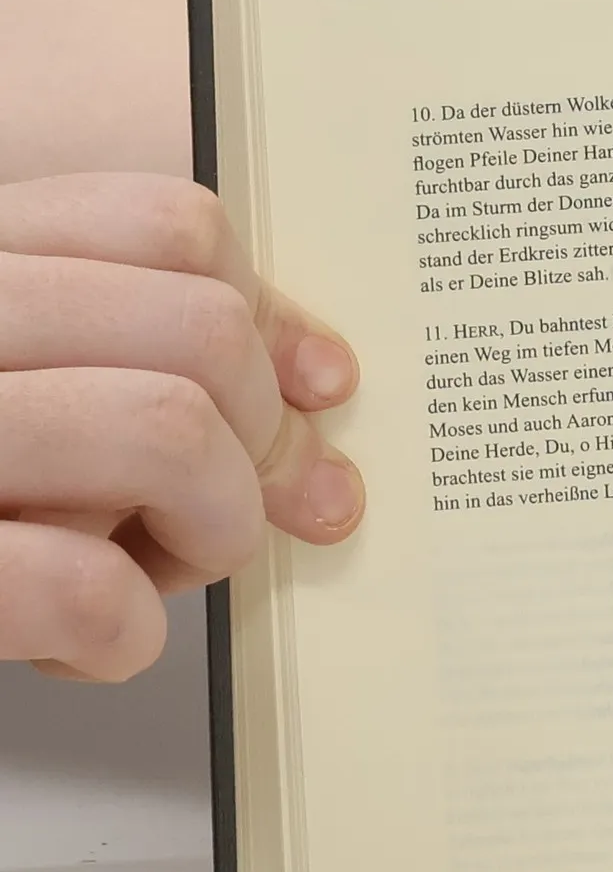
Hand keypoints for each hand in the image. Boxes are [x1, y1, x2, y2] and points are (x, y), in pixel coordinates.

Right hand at [0, 173, 363, 681]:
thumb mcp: (27, 384)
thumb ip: (152, 361)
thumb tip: (324, 389)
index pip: (173, 228)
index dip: (264, 323)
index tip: (290, 401)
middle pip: (202, 333)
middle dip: (252, 446)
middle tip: (198, 515)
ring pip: (168, 432)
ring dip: (210, 530)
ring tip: (150, 575)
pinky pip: (81, 586)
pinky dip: (122, 631)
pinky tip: (88, 643)